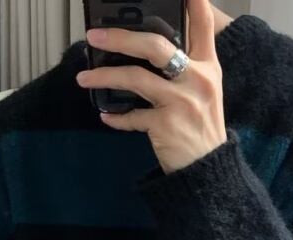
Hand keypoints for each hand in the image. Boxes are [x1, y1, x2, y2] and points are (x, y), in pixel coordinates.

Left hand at [77, 0, 226, 174]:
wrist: (208, 170)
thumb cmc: (201, 129)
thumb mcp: (204, 93)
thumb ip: (186, 68)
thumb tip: (147, 49)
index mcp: (208, 67)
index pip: (203, 25)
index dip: (194, 2)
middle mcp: (197, 80)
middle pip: (155, 46)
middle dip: (120, 37)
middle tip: (94, 36)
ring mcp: (181, 102)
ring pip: (135, 77)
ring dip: (104, 76)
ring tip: (84, 77)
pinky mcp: (166, 125)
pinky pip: (132, 116)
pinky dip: (116, 117)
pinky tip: (106, 115)